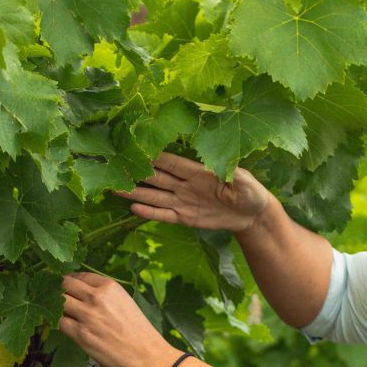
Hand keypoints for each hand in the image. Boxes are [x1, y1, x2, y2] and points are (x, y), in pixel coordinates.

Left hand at [59, 272, 179, 366]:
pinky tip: (62, 326)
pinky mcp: (81, 334)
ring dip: (55, 307)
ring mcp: (87, 315)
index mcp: (109, 286)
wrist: (147, 356)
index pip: (79, 276)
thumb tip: (84, 294)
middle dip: (57, 291)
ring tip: (56, 312)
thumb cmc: (139, 332)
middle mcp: (96, 297)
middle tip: (54, 298)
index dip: (69, 281)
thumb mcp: (125, 302)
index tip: (66, 287)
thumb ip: (105, 295)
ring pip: (58, 303)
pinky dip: (58, 323)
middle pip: (64, 285)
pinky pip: (59, 323)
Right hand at [115, 152, 272, 233]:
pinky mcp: (185, 217)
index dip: (155, 157)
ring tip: (115, 188)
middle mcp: (186, 184)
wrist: (251, 214)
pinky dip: (150, 212)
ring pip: (156, 196)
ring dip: (136, 192)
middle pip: (158, 178)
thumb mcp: (243, 180)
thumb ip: (230, 172)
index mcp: (198, 171)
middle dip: (138, 173)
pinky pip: (164, 215)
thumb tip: (219, 163)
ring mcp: (183, 201)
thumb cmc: (249, 191)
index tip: (135, 149)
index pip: (172, 163)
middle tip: (116, 168)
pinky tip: (133, 208)